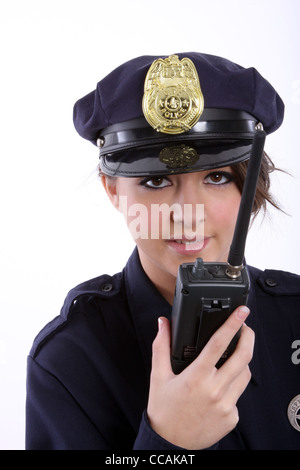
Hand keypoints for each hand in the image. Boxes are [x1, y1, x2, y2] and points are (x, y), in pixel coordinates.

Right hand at [147, 306, 253, 449]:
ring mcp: (226, 405)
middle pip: (243, 357)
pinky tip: (220, 387)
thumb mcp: (158, 376)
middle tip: (246, 327)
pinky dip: (232, 386)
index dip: (232, 324)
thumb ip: (161, 346)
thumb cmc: (163, 410)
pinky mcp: (232, 417)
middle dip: (248, 337)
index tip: (241, 312)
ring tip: (230, 357)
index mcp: (196, 377)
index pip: (218, 344)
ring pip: (244, 375)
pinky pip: (238, 394)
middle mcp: (214, 390)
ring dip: (241, 362)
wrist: (171, 443)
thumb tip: (162, 324)